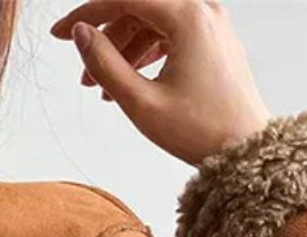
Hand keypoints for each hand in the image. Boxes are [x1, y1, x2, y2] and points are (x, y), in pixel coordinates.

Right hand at [50, 0, 270, 164]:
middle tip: (81, 65)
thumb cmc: (202, 132)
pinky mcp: (215, 41)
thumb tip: (81, 34)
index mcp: (189, 17)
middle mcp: (204, 10)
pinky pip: (172, 34)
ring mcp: (212, 24)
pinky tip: (128, 80)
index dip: (87, 14)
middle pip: (140, 8)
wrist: (245, 152)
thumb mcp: (142, 103)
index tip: (60, 34)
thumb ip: (105, 64)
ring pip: (154, 22)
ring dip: (124, 48)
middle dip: (106, 35)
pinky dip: (146, 53)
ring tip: (101, 86)